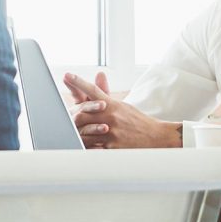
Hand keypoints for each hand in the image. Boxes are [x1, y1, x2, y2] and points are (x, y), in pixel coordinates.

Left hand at [63, 71, 183, 150]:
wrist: (156, 137)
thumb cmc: (136, 120)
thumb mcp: (122, 105)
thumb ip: (105, 94)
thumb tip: (98, 74)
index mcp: (112, 105)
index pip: (93, 90)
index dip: (79, 82)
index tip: (67, 75)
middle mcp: (111, 116)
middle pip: (82, 112)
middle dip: (72, 115)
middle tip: (64, 117)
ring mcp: (111, 132)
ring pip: (85, 131)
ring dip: (76, 132)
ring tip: (68, 133)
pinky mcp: (112, 146)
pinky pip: (93, 146)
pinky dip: (86, 146)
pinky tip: (80, 146)